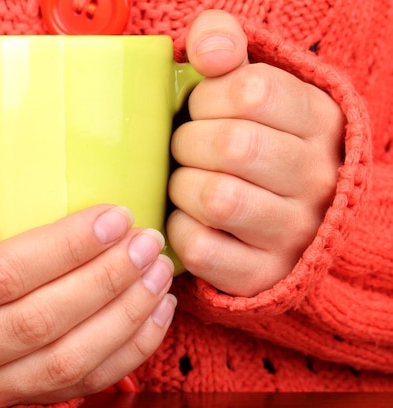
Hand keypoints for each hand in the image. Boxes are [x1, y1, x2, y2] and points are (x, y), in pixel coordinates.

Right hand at [0, 188, 174, 407]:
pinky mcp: (5, 403)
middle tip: (147, 243)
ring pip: (64, 363)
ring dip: (123, 318)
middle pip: (39, 323)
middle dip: (105, 281)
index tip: (115, 217)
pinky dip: (124, 354)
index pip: (0, 277)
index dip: (64, 249)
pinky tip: (153, 315)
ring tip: (159, 273)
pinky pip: (74, 389)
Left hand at [168, 10, 343, 295]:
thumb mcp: (252, 91)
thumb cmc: (255, 147)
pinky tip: (186, 219)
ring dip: (181, 187)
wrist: (286, 223)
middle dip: (187, 143)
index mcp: (318, 123)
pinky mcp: (261, 274)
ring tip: (183, 183)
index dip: (207, 98)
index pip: (253, 91)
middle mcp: (317, 179)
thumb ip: (227, 50)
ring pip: (217, 199)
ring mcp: (293, 232)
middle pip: (233, 146)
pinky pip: (202, 248)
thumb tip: (207, 45)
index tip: (198, 110)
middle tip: (183, 149)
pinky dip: (179, 230)